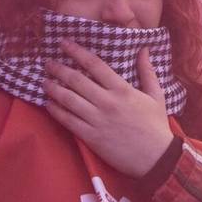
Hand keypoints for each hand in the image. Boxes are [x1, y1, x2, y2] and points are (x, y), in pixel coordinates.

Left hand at [43, 40, 173, 177]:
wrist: (156, 158)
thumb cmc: (156, 125)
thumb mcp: (156, 95)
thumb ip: (147, 71)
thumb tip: (144, 48)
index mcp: (122, 89)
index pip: (95, 64)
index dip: (77, 52)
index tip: (64, 43)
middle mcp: (107, 102)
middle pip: (77, 80)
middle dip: (59, 69)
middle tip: (48, 63)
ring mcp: (97, 120)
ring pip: (69, 100)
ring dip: (54, 89)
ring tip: (44, 81)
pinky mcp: (91, 137)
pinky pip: (69, 121)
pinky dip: (56, 111)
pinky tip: (48, 104)